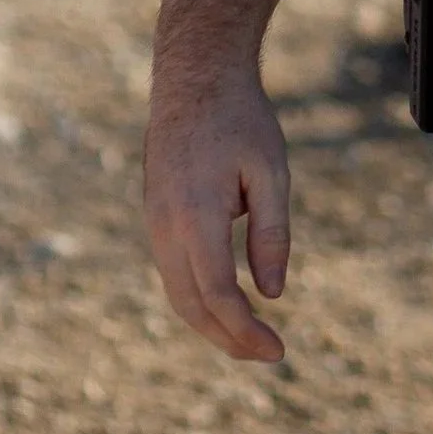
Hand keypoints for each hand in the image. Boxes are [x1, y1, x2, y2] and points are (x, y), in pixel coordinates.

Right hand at [145, 17, 292, 362]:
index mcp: (194, 217)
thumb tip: (273, 293)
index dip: (244, 330)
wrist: (194, 78)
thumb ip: (271, 233)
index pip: (216, 294)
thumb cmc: (239, 119)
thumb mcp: (270, 170)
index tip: (278, 350)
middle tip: (270, 355)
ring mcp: (154, 224)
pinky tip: (227, 305)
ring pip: (178, 293)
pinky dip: (199, 299)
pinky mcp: (156, 218)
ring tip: (251, 340)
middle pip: (191, 306)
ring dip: (212, 324)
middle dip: (229, 338)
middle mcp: (165, 228)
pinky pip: (174, 273)